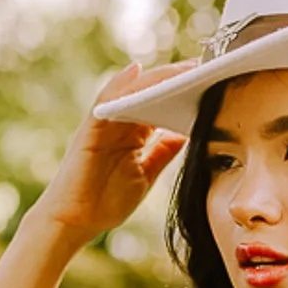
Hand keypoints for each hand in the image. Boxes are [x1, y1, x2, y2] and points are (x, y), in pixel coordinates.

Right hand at [28, 59, 196, 242]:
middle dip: (176, 79)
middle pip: (150, 93)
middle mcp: (120, 123)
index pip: (161, 105)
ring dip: (158, 78)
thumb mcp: (145, 174)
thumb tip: (187, 132)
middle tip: (206, 66)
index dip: (184, 93)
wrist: (75, 222)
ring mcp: (105, 124)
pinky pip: (106, 101)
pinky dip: (120, 85)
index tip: (211, 81)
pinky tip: (136, 72)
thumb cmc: (106, 201)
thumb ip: (163, 152)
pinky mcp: (91, 129)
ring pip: (133, 92)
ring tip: (185, 67)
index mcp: (134, 134)